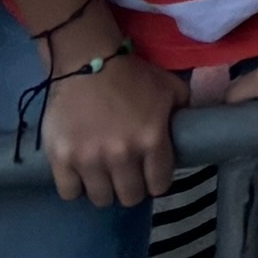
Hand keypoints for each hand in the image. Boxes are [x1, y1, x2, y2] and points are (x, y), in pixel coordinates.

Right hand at [35, 36, 181, 203]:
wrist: (87, 59)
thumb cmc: (131, 74)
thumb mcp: (170, 88)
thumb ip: (185, 112)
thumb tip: (196, 132)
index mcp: (152, 139)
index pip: (159, 185)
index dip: (156, 180)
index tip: (150, 174)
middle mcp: (122, 154)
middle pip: (131, 197)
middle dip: (132, 187)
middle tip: (126, 174)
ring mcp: (89, 158)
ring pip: (102, 198)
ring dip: (105, 188)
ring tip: (103, 173)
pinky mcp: (61, 158)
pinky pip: (70, 192)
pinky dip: (76, 186)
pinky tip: (81, 173)